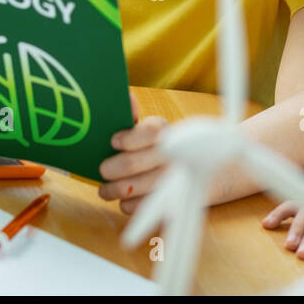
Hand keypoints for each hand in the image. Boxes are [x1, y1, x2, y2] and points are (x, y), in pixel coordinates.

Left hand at [98, 92, 166, 215]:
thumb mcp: (150, 131)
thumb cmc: (159, 149)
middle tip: (103, 169)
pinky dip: (128, 204)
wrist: (201, 173)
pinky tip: (126, 198)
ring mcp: (172, 182)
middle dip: (112, 168)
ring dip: (114, 190)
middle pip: (133, 163)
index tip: (114, 142)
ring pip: (133, 188)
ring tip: (105, 189)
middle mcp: (173, 156)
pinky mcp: (170, 204)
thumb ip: (132, 117)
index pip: (151, 133)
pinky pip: (140, 207)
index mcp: (166, 133)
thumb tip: (126, 97)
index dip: (130, 138)